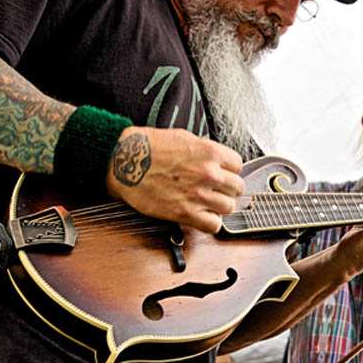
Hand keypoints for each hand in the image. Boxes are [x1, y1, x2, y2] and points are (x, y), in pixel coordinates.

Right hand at [105, 126, 244, 233]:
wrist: (124, 161)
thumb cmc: (148, 147)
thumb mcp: (182, 137)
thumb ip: (204, 150)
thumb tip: (215, 159)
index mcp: (210, 153)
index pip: (238, 166)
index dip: (230, 171)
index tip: (223, 174)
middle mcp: (208, 174)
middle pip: (237, 188)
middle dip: (227, 189)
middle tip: (216, 190)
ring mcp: (198, 195)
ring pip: (228, 207)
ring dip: (220, 206)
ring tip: (208, 203)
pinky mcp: (185, 213)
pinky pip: (213, 225)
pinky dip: (210, 223)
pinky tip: (202, 216)